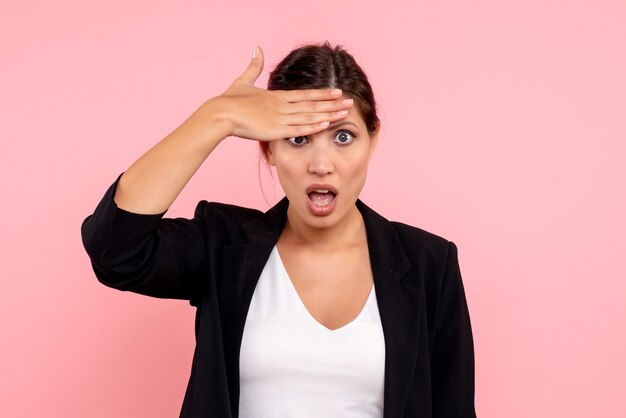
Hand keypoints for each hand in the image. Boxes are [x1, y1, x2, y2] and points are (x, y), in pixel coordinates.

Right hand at [216, 45, 353, 140]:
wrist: (221, 113)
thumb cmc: (230, 101)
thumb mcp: (243, 80)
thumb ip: (253, 66)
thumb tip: (256, 47)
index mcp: (277, 96)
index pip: (305, 94)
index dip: (323, 93)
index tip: (337, 92)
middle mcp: (282, 105)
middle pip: (313, 104)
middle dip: (332, 104)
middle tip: (350, 101)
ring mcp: (280, 118)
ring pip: (310, 116)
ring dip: (329, 115)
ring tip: (345, 113)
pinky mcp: (275, 130)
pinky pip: (298, 129)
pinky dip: (313, 127)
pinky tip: (326, 125)